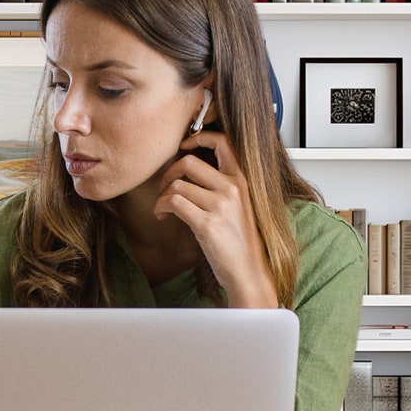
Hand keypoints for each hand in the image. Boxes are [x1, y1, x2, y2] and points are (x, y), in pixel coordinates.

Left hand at [153, 130, 278, 307]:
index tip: (184, 144)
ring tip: (163, 207)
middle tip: (164, 186)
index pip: (222, 142)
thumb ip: (221, 186)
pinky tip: (163, 216)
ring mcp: (220, 205)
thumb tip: (191, 170)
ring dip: (162, 195)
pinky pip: (173, 202)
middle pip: (189, 162)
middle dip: (169, 172)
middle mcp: (232, 188)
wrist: (249, 272)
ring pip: (177, 184)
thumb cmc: (240, 242)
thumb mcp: (238, 206)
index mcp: (242, 180)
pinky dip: (161, 207)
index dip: (199, 137)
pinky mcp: (207, 223)